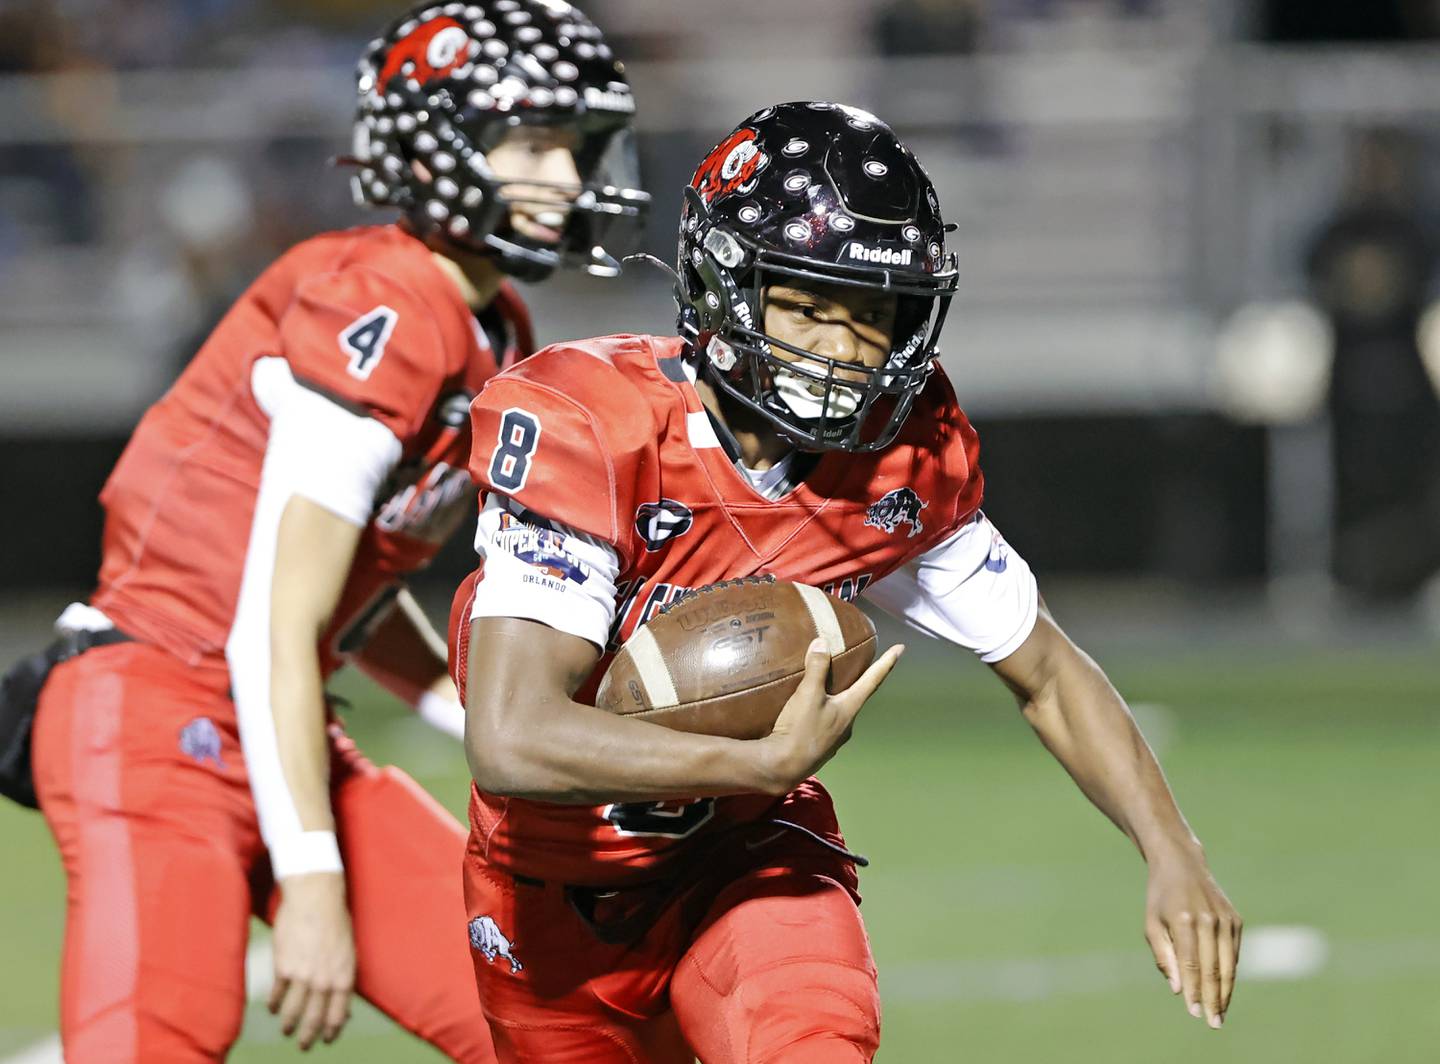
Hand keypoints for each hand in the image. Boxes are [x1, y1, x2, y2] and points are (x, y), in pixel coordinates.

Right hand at [269, 872, 355, 1049]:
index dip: (331, 1031)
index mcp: (344, 976)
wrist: (316, 898)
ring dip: (288, 1024)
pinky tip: (272, 1008)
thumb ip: (344, 978)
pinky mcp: (283, 966)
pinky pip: (277, 994)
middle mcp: (324, 980)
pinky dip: (274, 1004)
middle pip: (314, 1018)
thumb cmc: (336, 921)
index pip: (338, 1014)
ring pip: (292, 1011)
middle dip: (308, 1036)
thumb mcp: (348, 951)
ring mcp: (303, 975)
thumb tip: (344, 1007)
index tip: (326, 1040)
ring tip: (286, 1031)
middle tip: (303, 1046)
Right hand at [760, 638, 904, 793]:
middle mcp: (847, 724)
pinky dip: (820, 711)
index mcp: (850, 708)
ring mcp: (835, 738)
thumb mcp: (808, 694)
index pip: (873, 680)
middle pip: (855, 696)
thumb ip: (816, 668)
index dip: (887, 662)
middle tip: (851, 664)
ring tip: (821, 687)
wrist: (783, 767)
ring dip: (834, 698)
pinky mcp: (821, 746)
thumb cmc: (800, 730)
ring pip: (838, 711)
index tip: (900, 648)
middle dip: (854, 680)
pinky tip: (805, 710)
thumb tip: (822, 643)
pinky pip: (824, 722)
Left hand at [1144, 850, 1241, 1028]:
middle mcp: (1208, 919)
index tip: (1193, 1013)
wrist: (1182, 865)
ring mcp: (1225, 919)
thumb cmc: (1161, 898)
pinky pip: (1234, 953)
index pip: (1191, 964)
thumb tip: (1177, 989)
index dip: (1193, 990)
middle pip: (1213, 968)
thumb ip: (1164, 956)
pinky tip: (1224, 990)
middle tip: (1213, 1023)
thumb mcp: (1152, 923)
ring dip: (1226, 992)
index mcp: (1184, 919)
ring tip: (1221, 1014)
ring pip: (1229, 964)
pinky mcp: (1235, 920)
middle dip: (1213, 998)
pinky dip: (1230, 973)